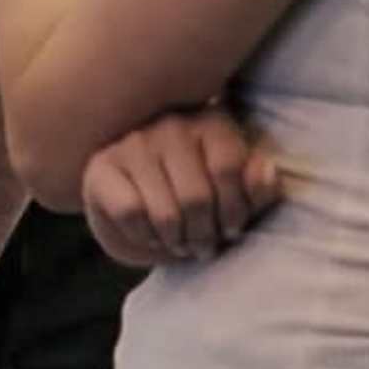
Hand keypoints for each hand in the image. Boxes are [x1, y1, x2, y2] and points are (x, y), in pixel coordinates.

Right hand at [79, 105, 281, 266]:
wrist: (139, 206)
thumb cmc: (200, 199)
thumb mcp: (238, 196)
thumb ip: (259, 187)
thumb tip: (266, 169)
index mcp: (210, 121)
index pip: (228, 168)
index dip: (235, 211)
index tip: (233, 230)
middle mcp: (170, 123)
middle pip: (197, 197)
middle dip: (204, 235)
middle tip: (204, 247)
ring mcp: (133, 143)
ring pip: (166, 212)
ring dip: (177, 242)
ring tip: (181, 244)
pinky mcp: (101, 166)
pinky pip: (131, 214)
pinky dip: (145, 237)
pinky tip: (151, 235)